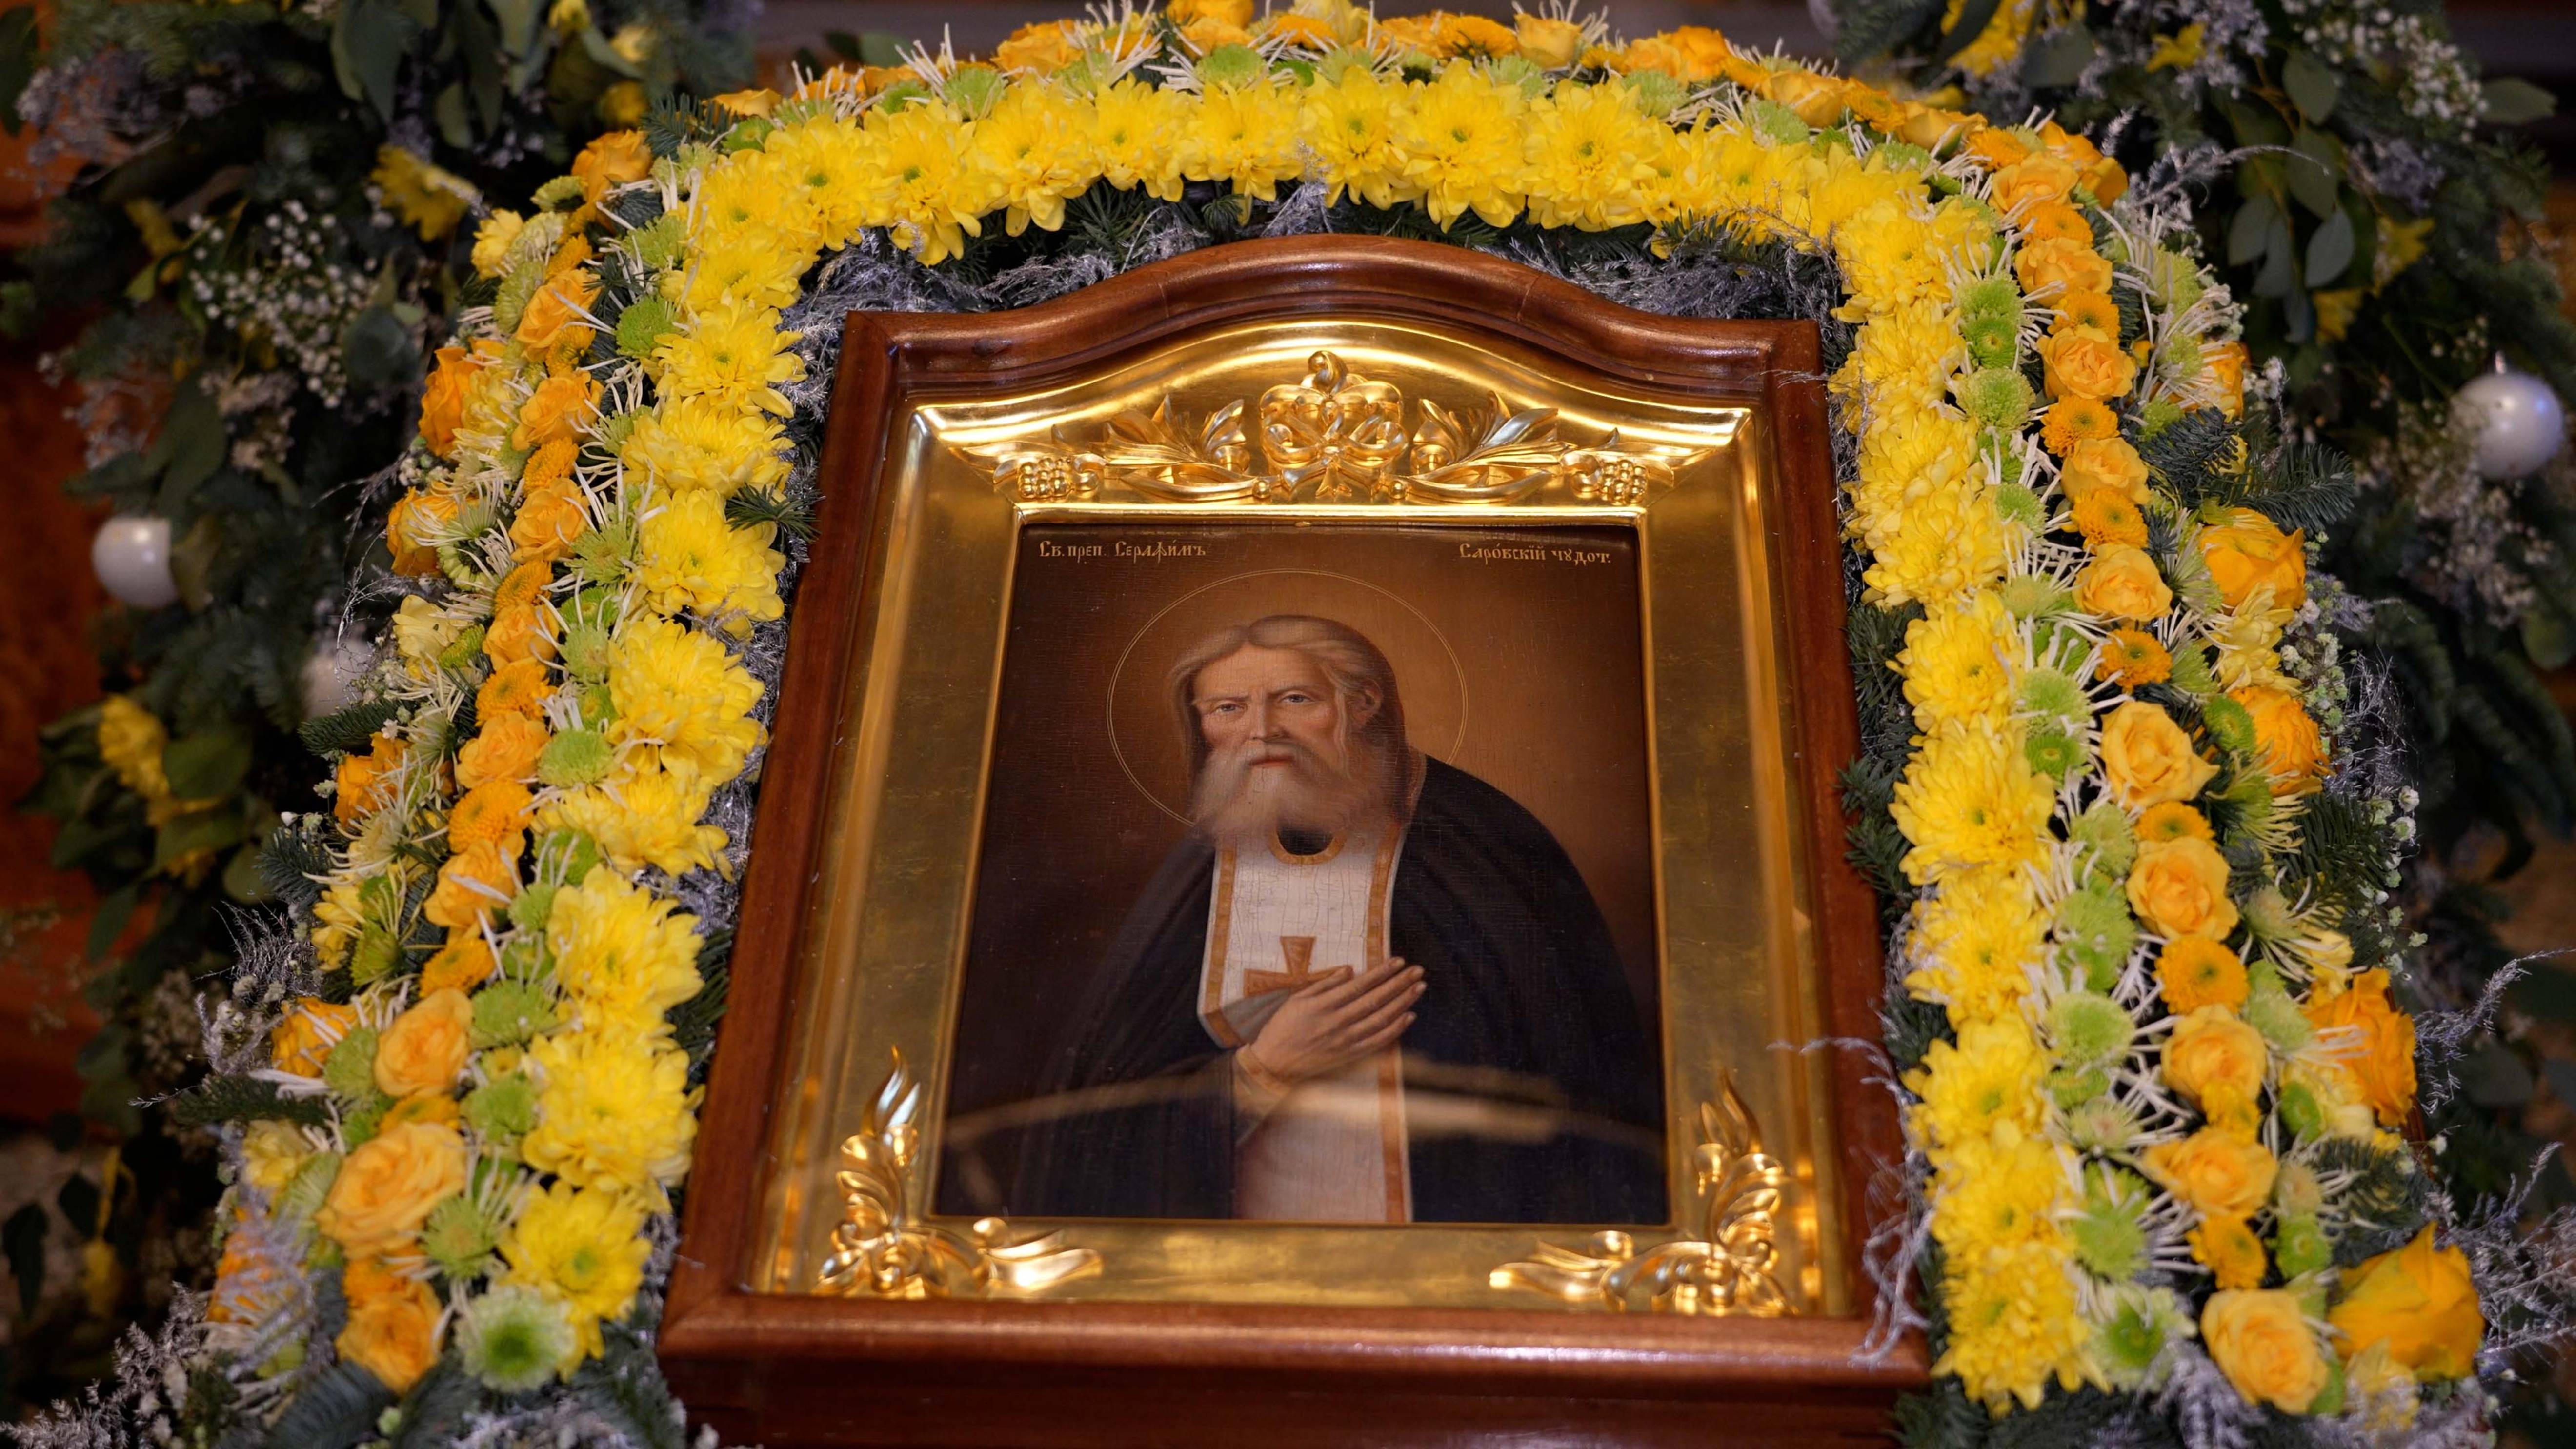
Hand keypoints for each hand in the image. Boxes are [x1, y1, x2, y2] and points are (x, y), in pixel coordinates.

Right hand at [1240, 958, 1422, 1086]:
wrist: (1274, 1064)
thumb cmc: (1283, 1027)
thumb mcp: (1297, 999)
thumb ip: (1323, 985)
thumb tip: (1349, 970)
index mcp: (1324, 1005)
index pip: (1360, 985)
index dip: (1381, 973)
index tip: (1399, 961)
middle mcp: (1337, 1022)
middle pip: (1375, 1000)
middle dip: (1399, 983)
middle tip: (1418, 971)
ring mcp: (1345, 1041)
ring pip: (1381, 1019)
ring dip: (1403, 1002)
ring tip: (1419, 988)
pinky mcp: (1349, 1055)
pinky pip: (1378, 1041)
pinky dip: (1395, 1029)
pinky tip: (1409, 1016)